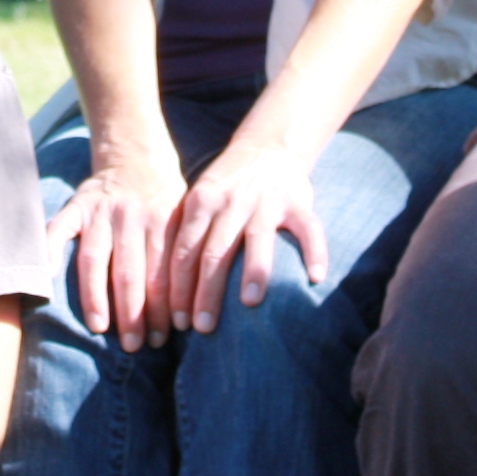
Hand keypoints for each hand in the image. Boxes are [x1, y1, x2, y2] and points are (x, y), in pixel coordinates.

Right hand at [50, 143, 187, 351]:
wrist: (135, 157)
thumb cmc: (165, 202)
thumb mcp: (185, 218)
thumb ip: (185, 255)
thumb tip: (192, 313)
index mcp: (163, 220)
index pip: (163, 272)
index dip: (164, 308)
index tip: (165, 338)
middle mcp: (131, 215)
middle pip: (130, 271)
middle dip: (134, 313)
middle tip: (134, 345)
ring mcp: (100, 211)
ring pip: (96, 258)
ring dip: (97, 297)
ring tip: (99, 328)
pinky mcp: (75, 206)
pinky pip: (57, 229)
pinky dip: (49, 251)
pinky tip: (46, 279)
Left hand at [169, 131, 329, 333]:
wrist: (267, 148)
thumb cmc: (226, 189)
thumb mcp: (198, 202)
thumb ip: (184, 238)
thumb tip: (160, 293)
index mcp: (201, 202)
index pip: (185, 251)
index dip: (179, 288)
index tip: (177, 322)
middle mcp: (233, 201)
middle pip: (216, 251)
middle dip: (207, 292)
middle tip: (203, 327)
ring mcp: (267, 201)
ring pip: (259, 239)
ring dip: (253, 271)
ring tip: (249, 302)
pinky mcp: (298, 202)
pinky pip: (309, 228)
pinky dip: (315, 251)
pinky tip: (316, 277)